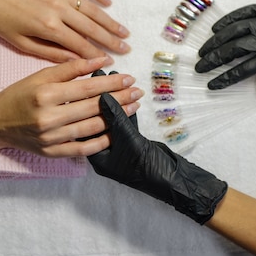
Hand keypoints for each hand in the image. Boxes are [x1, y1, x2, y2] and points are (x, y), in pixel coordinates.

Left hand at [0, 0, 130, 61]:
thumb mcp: (20, 42)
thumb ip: (50, 52)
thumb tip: (75, 61)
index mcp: (48, 27)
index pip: (80, 45)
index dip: (97, 55)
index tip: (111, 62)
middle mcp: (57, 8)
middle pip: (91, 27)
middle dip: (111, 40)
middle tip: (126, 48)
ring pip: (91, 8)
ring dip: (109, 21)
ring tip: (124, 31)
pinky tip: (108, 3)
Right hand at [0, 57, 142, 156]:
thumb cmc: (19, 95)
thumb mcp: (40, 76)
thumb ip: (71, 68)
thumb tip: (101, 60)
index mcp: (46, 94)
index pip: (87, 88)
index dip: (111, 83)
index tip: (129, 78)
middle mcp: (49, 117)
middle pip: (94, 108)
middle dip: (120, 99)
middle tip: (138, 92)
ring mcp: (51, 138)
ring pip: (92, 128)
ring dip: (117, 119)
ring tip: (132, 108)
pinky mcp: (52, 152)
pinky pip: (83, 149)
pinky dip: (102, 142)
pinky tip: (116, 133)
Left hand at [88, 93, 227, 223]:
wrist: (171, 179)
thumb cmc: (146, 167)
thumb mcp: (128, 140)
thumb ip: (115, 118)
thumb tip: (102, 96)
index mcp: (97, 158)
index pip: (84, 128)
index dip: (84, 105)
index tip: (85, 84)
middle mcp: (105, 153)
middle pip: (98, 121)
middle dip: (100, 99)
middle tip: (100, 76)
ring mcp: (119, 149)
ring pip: (113, 122)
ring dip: (115, 103)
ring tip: (115, 81)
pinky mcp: (132, 145)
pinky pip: (125, 125)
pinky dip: (127, 112)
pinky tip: (128, 97)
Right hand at [195, 0, 255, 96]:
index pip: (242, 70)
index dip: (224, 78)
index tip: (212, 84)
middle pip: (231, 51)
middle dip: (212, 61)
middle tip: (199, 67)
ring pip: (231, 32)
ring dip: (215, 42)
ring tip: (203, 50)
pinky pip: (240, 14)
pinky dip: (227, 21)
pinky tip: (216, 29)